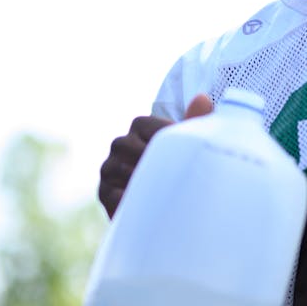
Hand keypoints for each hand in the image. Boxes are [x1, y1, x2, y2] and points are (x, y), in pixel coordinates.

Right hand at [97, 93, 212, 217]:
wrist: (166, 207)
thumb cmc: (179, 169)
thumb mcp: (189, 147)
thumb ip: (195, 123)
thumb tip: (202, 98)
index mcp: (140, 125)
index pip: (155, 130)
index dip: (174, 149)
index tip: (186, 162)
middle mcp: (120, 143)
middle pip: (138, 151)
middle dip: (159, 167)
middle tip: (178, 181)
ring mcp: (109, 168)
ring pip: (128, 173)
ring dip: (149, 185)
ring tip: (168, 194)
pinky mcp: (104, 193)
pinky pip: (118, 196)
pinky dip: (135, 201)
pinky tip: (151, 206)